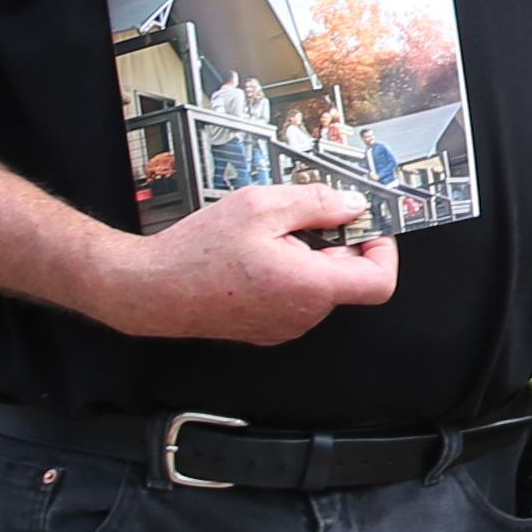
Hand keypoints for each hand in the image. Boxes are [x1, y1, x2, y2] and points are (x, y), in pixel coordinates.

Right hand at [91, 184, 400, 343]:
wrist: (149, 289)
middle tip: (308, 219)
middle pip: (349, 279)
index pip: (379, 281)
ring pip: (322, 286)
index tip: (365, 226)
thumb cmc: (197, 253)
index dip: (382, 249)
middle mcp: (302, 315)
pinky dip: (291, 273)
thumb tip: (354, 206)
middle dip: (339, 244)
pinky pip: (297, 298)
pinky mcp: (267, 327)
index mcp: (309, 287)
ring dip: (311, 257)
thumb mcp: (261, 206)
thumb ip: (317, 203)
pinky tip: (259, 254)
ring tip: (273, 236)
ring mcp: (284, 326)